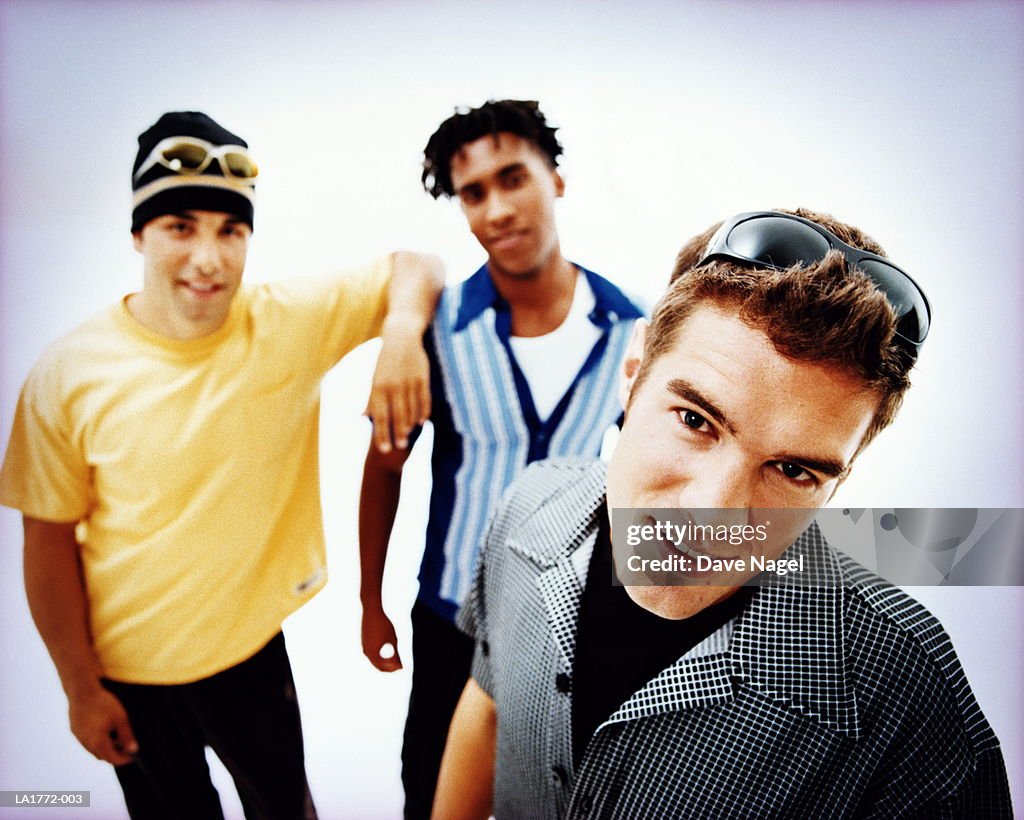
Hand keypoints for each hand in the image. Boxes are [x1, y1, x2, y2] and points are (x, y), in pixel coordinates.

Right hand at [68, 685, 137, 765]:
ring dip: (104, 748)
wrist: (82, 691)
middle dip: (114, 754)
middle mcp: (86, 743)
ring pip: (93, 750)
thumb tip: (133, 749)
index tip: (132, 756)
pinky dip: (96, 741)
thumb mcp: (120, 718)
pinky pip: (86, 742)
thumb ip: (127, 736)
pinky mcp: (74, 730)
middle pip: (102, 756)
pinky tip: (103, 730)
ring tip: (116, 738)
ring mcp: (78, 737)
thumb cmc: (104, 703)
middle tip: (125, 747)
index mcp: (98, 742)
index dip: (123, 759)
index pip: (112, 758)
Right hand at [362, 607, 402, 671]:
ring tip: (393, 662)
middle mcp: (367, 651)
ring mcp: (364, 647)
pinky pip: (371, 654)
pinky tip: (384, 654)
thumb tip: (399, 664)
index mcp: (374, 652)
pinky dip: (378, 657)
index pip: (384, 666)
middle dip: (388, 667)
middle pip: (378, 665)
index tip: (402, 667)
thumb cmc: (384, 624)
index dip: (393, 668)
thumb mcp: (392, 639)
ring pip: (374, 660)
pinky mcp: (364, 642)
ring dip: (383, 663)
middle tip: (398, 667)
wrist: (372, 611)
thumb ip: (395, 653)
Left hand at [366, 316, 429, 453]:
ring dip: (410, 425)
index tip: (385, 449)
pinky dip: (424, 412)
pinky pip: (424, 400)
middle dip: (398, 434)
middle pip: (397, 416)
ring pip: (411, 409)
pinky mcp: (422, 378)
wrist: (401, 337)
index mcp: (378, 387)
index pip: (380, 416)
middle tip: (400, 448)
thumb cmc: (385, 361)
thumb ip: (371, 399)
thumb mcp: (375, 378)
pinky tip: (422, 422)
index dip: (382, 434)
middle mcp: (393, 386)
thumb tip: (363, 416)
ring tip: (409, 437)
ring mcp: (409, 382)